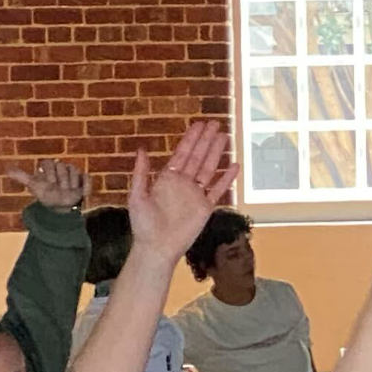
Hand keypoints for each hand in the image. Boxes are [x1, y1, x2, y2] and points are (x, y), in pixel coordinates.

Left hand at [11, 159, 88, 213]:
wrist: (58, 208)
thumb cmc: (45, 194)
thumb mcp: (34, 186)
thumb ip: (22, 177)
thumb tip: (7, 170)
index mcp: (51, 166)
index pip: (50, 162)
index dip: (49, 174)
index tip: (48, 183)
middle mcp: (62, 168)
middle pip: (62, 167)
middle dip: (60, 181)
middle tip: (58, 189)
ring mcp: (74, 173)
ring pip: (74, 172)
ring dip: (70, 185)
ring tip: (67, 191)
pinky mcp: (84, 180)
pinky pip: (87, 177)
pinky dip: (85, 185)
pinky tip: (81, 193)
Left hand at [127, 122, 234, 266]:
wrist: (156, 248)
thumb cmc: (143, 225)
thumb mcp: (137, 196)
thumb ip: (141, 173)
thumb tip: (142, 149)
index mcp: (167, 179)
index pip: (182, 154)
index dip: (190, 139)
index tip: (199, 125)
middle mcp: (183, 183)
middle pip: (198, 157)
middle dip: (206, 140)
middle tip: (215, 123)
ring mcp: (195, 195)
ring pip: (209, 169)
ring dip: (216, 153)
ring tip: (224, 137)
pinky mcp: (205, 207)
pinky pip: (218, 190)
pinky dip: (226, 178)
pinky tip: (234, 166)